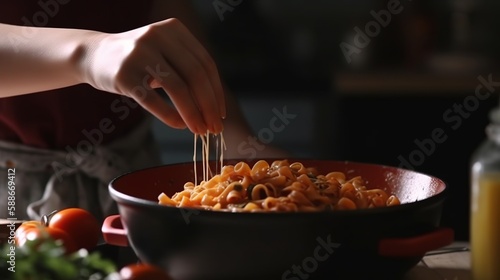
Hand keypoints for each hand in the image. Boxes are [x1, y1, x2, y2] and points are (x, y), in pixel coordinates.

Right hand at [81, 18, 224, 133]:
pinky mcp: (124, 74)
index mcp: (173, 29)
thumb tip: (215, 106)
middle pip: (195, 76)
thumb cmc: (138, 59)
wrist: (92, 55)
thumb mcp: (165, 52)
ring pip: (178, 88)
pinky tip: (180, 125)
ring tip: (199, 130)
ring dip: (193, 114)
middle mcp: (158, 36)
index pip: (205, 63)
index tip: (220, 114)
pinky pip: (153, 100)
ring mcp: (139, 54)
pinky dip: (171, 116)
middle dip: (208, 106)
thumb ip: (188, 69)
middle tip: (213, 128)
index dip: (216, 92)